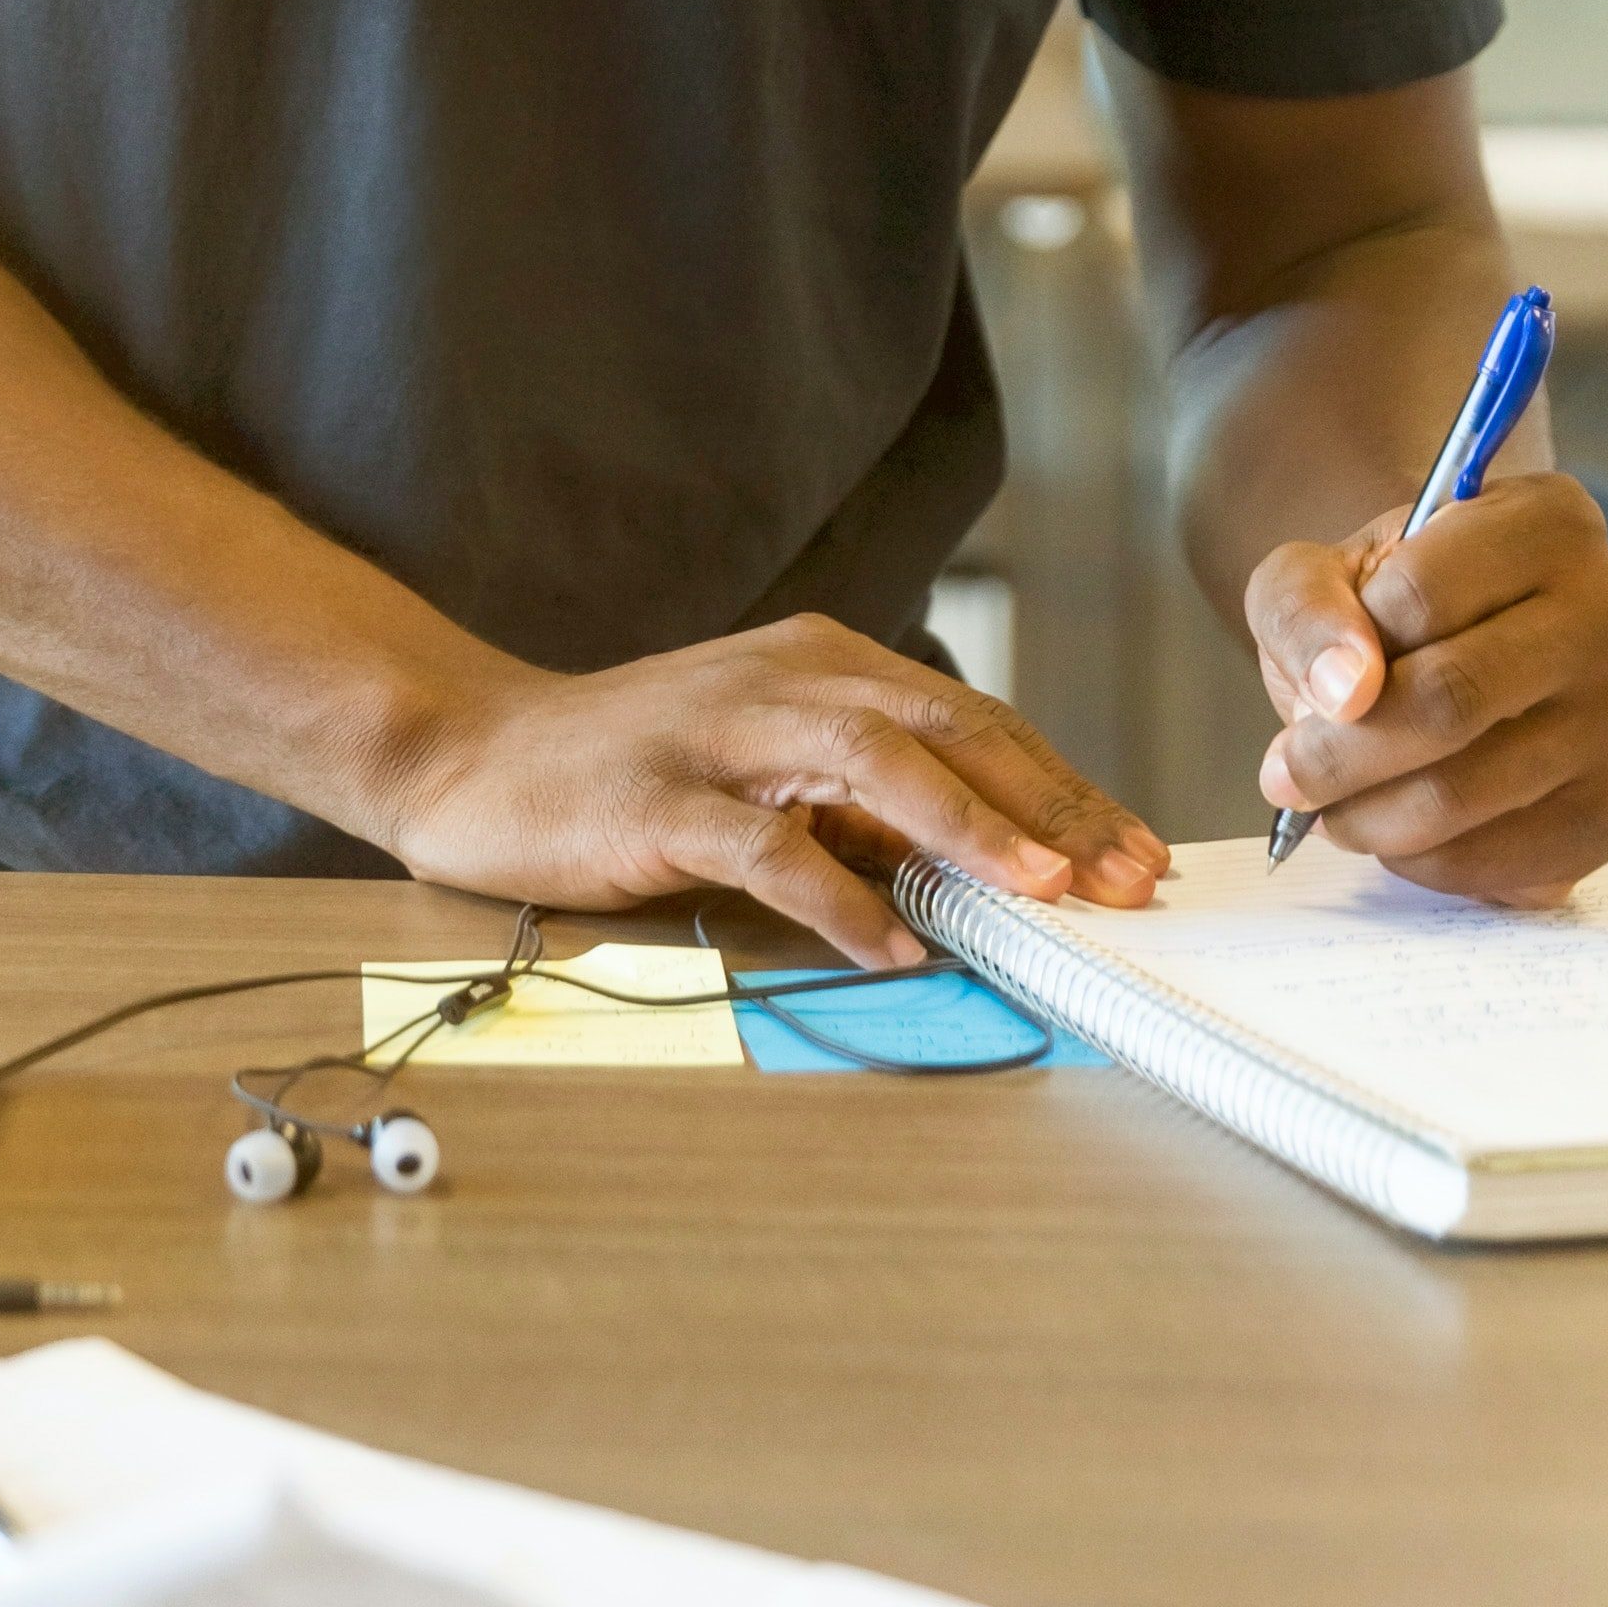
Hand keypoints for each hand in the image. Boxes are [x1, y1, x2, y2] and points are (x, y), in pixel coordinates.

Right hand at [375, 613, 1168, 972]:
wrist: (474, 752)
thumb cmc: (631, 767)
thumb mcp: (766, 762)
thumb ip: (861, 798)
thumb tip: (985, 863)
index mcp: (821, 661)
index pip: (972, 719)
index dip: (1061, 787)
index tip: (1133, 855)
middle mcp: (784, 679)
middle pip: (947, 728)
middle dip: (1048, 806)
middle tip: (1122, 880)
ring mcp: (720, 734)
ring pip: (871, 763)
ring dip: (965, 827)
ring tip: (1037, 890)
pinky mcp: (661, 797)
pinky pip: (768, 845)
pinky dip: (840, 896)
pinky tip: (892, 945)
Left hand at [1248, 472, 1607, 897]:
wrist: (1454, 651)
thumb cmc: (1386, 605)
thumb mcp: (1318, 572)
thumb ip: (1307, 608)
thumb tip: (1345, 690)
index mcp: (1548, 522)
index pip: (1420, 595)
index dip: (1343, 651)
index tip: (1311, 685)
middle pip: (1451, 700)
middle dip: (1342, 755)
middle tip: (1286, 776)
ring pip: (1470, 791)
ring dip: (1370, 815)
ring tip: (1331, 804)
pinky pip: (1505, 861)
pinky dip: (1424, 860)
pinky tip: (1396, 827)